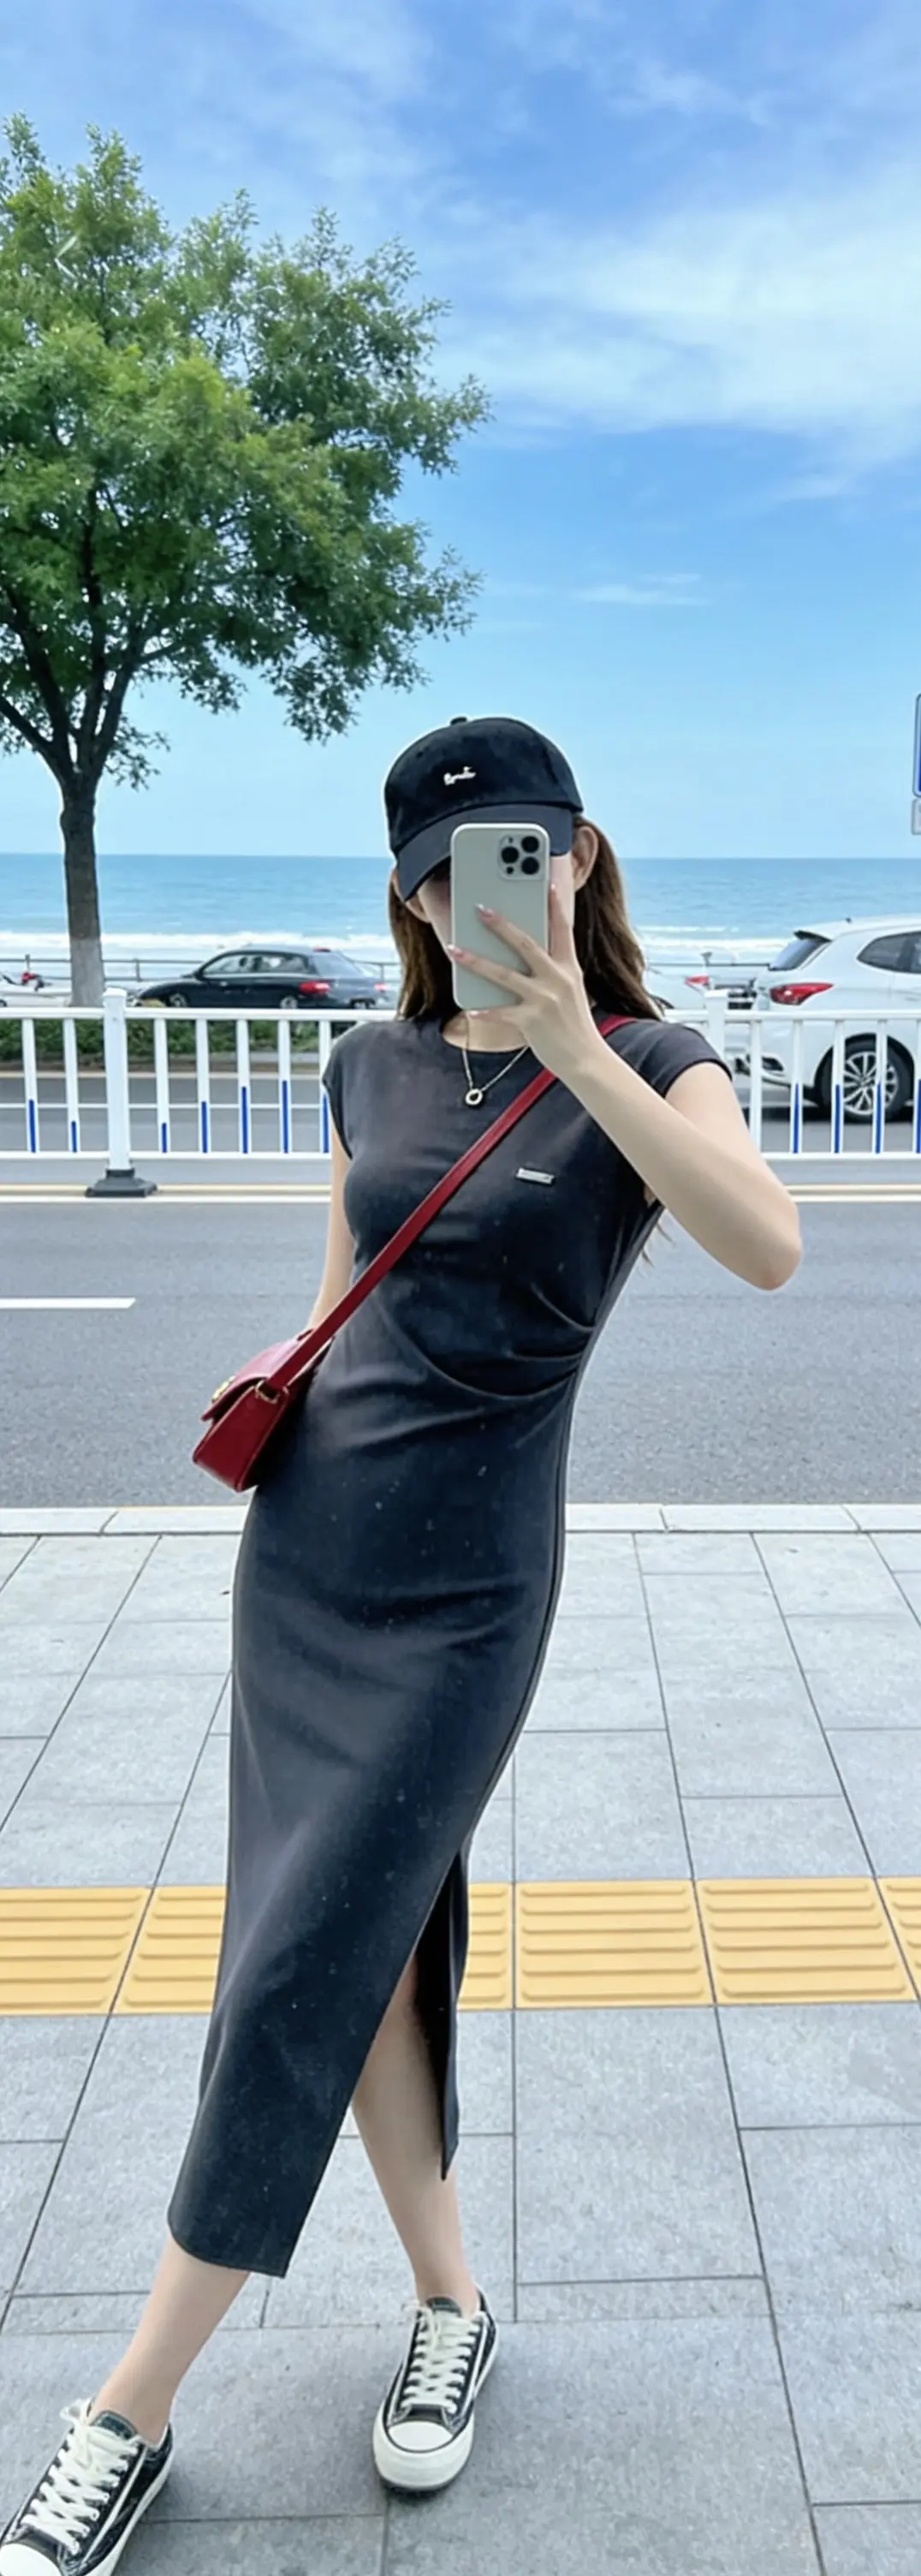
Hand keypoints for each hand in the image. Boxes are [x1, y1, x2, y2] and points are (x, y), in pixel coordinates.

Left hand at [447, 885, 600, 1084]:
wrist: (586, 1059)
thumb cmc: (573, 1024)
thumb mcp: (570, 990)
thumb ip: (551, 971)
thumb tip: (522, 954)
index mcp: (569, 968)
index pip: (563, 929)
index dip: (555, 905)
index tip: (546, 883)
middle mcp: (558, 979)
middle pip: (526, 944)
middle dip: (501, 925)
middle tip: (480, 908)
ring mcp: (544, 999)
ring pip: (504, 974)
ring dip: (476, 961)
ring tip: (454, 949)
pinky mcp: (532, 1022)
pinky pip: (501, 1013)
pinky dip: (484, 1011)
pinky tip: (468, 1010)